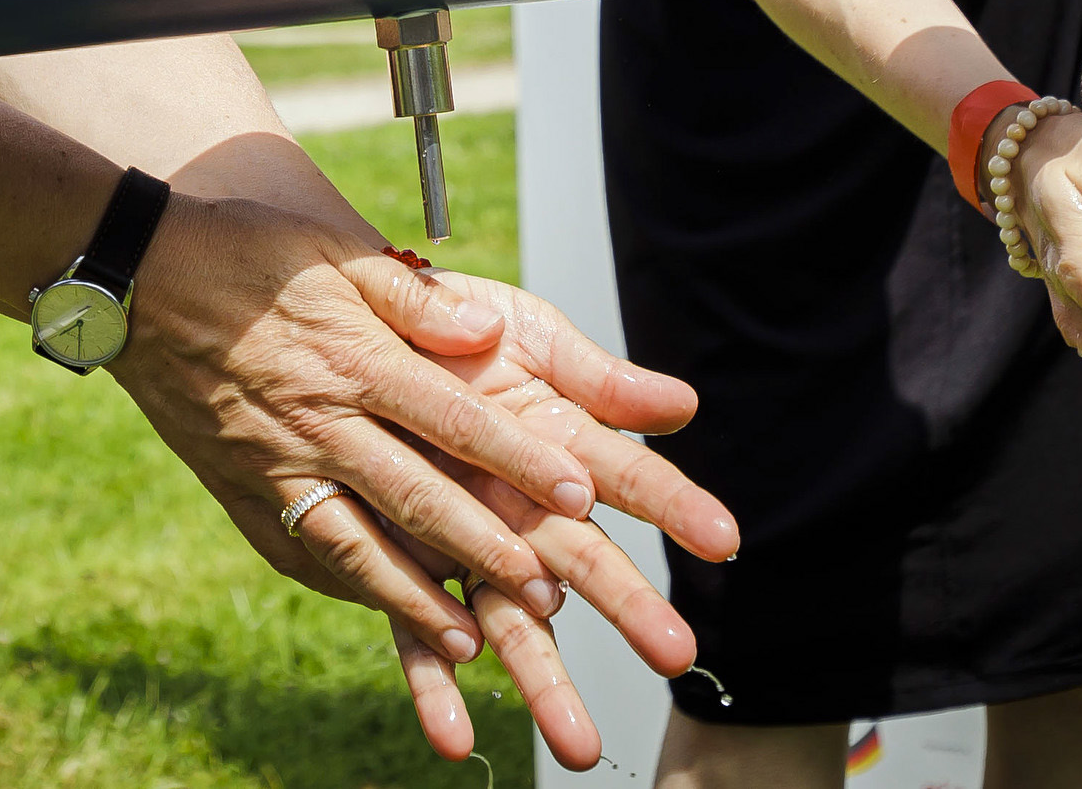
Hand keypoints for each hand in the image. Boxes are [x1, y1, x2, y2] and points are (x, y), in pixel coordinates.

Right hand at [110, 207, 733, 766]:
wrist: (132, 276)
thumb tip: (483, 330)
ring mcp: (273, 463)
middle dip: (486, 550)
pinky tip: (385, 609)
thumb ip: (413, 297)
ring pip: (356, 546)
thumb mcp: (334, 250)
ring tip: (472, 642)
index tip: (580, 494)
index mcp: (353, 357)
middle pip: (417, 497)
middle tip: (549, 593)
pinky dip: (346, 588)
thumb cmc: (243, 251)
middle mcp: (317, 421)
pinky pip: (299, 552)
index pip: (454, 419)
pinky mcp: (239, 488)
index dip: (520, 459)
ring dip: (416, 597)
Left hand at [355, 270, 737, 768]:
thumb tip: (683, 405)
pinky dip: (433, 688)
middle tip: (676, 653)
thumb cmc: (456, 335)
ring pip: (514, 622)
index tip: (724, 539)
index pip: (633, 479)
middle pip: (585, 564)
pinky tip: (452, 739)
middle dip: (630, 609)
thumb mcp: (529, 338)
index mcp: (561, 450)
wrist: (358, 334)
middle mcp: (524, 512)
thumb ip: (596, 378)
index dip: (678, 506)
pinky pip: (418, 635)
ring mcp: (471, 546)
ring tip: (579, 746)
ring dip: (545, 682)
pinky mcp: (406, 569)